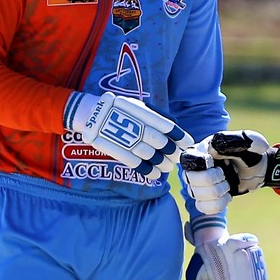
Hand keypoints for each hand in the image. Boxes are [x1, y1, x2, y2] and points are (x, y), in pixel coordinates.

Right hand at [64, 91, 189, 177]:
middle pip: (161, 143)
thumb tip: (175, 125)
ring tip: (168, 167)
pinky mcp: (117, 150)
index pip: (168, 126)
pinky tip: (155, 174)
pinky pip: (137, 164)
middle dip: (172, 153)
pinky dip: (148, 171)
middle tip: (177, 158)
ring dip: (162, 163)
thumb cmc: (119, 109)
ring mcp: (126, 138)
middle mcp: (136, 125)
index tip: (187, 144)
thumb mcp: (138, 105)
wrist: (92, 113)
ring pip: (151, 155)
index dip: (180, 137)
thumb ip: (155, 115)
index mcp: (143, 112)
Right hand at [181, 130, 279, 215]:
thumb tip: (215, 146)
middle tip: (225, 175)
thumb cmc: (251, 151)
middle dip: (215, 181)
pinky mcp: (204, 199)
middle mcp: (193, 168)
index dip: (204, 167)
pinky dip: (219, 204)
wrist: (257, 169)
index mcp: (199, 151)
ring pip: (199, 196)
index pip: (189, 161)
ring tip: (228, 184)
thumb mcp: (248, 141)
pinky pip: (205, 208)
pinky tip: (226, 196)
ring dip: (219, 192)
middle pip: (193, 181)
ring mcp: (197, 185)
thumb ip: (236, 139)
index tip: (217, 164)